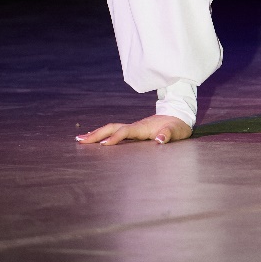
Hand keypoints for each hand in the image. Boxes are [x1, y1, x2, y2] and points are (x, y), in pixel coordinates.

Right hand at [75, 113, 191, 145]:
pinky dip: (105, 134)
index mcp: (143, 127)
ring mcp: (134, 127)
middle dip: (97, 134)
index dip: (115, 138)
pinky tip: (98, 140)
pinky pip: (116, 131)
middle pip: (113, 128)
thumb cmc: (178, 126)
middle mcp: (136, 126)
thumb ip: (168, 134)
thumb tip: (160, 139)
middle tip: (80, 140)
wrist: (180, 116)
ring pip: (112, 128)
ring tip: (82, 139)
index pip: (125, 132)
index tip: (103, 145)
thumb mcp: (177, 131)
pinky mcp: (135, 130)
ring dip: (98, 133)